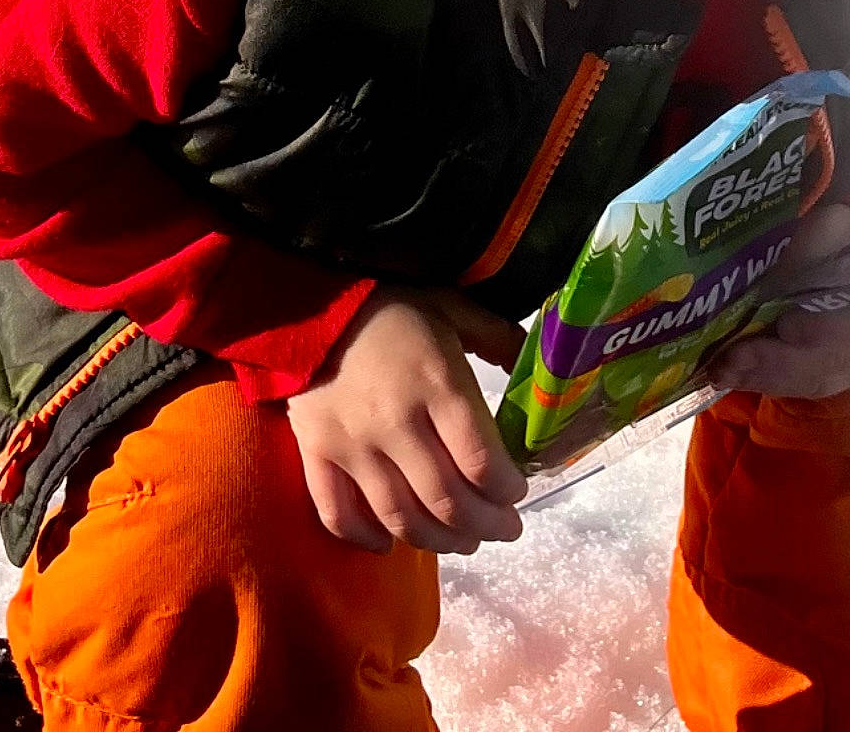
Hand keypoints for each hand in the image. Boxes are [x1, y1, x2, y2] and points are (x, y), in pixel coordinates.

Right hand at [287, 286, 528, 554]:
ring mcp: (353, 446)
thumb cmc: (393, 308)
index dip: (506, 490)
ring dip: (440, 542)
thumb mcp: (455, 309)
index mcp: (438, 384)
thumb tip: (538, 372)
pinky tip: (390, 544)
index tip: (517, 493)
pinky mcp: (317, 455)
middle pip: (447, 500)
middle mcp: (397, 423)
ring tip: (464, 541)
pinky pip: (340, 514)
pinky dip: (367, 539)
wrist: (311, 305)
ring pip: (401, 518)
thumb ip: (499, 339)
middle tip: (504, 529)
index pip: (480, 461)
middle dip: (486, 525)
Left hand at [707, 201, 849, 400]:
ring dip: (767, 378)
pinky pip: (810, 386)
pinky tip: (742, 376)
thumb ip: (802, 260)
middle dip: (775, 363)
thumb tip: (760, 295)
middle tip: (729, 360)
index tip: (782, 324)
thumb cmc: (843, 235)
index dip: (820, 333)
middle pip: (831, 365)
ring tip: (725, 372)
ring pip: (816, 381)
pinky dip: (774, 383)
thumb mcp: (826, 231)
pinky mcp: (848, 376)